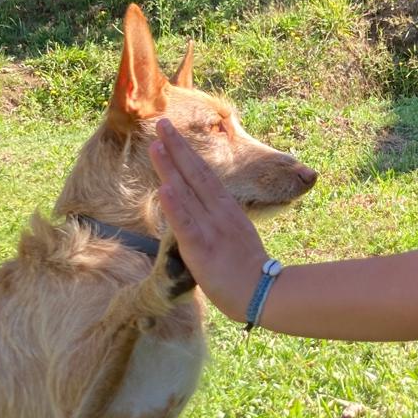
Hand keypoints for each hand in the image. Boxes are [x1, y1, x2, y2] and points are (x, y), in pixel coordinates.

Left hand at [150, 120, 267, 321]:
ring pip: (187, 193)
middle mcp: (219, 213)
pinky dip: (175, 205)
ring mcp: (210, 228)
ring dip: (170, 168)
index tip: (171, 135)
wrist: (262, 293)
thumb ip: (219, 220)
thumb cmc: (249, 270)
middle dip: (177, 148)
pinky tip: (165, 188)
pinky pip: (186, 224)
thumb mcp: (238, 234)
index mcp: (228, 209)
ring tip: (155, 145)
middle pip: (195, 174)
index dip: (187, 153)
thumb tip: (202, 210)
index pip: (204, 174)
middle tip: (161, 124)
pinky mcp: (201, 248)